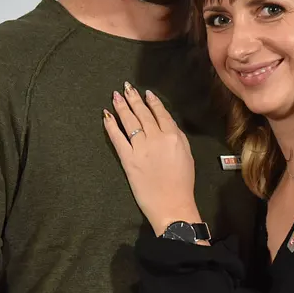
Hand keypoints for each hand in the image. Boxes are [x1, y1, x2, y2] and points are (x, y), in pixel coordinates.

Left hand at [101, 83, 200, 234]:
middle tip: (126, 87)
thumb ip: (177, 137)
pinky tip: (106, 116)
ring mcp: (141, 148)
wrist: (172, 205)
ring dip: (121, 106)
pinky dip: (111, 125)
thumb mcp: (187, 155)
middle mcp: (157, 138)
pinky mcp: (128, 159)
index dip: (152, 102)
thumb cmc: (182, 183)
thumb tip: (167, 124)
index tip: (146, 93)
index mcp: (174, 136)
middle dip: (134, 99)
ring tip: (116, 96)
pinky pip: (117, 138)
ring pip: (130, 121)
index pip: (161, 113)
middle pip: (143, 114)